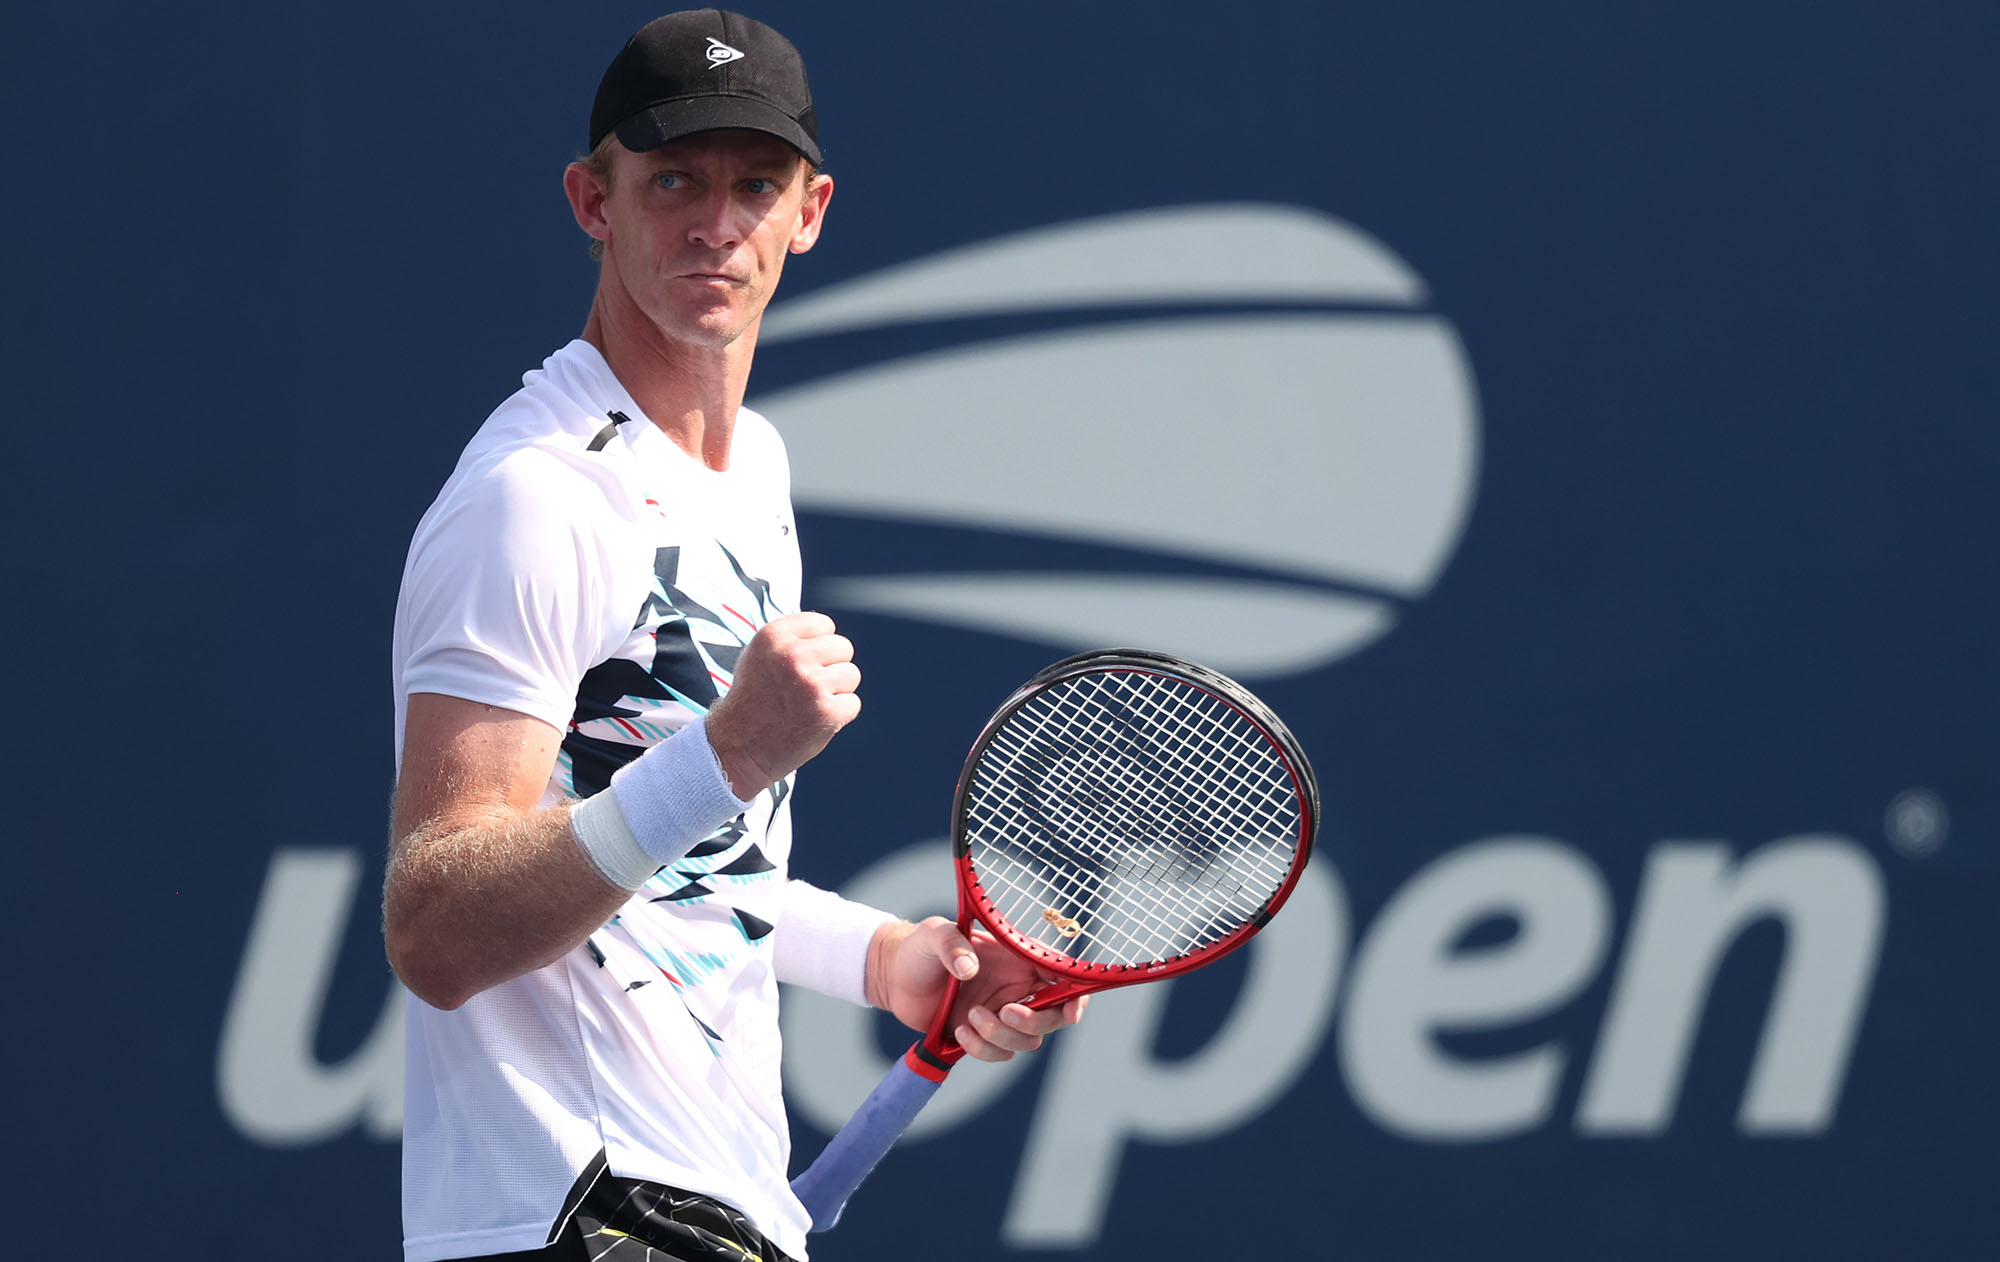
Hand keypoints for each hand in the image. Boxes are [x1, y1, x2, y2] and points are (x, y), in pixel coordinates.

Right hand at [705, 611, 859, 797]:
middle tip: (804, 689)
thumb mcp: (759, 656)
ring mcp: (811, 684)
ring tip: (807, 705)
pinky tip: (812, 721)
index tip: (799, 666)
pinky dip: (838, 716)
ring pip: (851, 674)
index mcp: (774, 636)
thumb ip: (791, 638)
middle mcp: (792, 656)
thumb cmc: (753, 700)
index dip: (817, 647)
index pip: (824, 625)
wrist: (738, 747)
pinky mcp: (826, 712)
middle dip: (830, 667)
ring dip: (836, 691)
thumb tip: (826, 630)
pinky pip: (852, 703)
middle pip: (843, 647)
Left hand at [866, 917, 1089, 1062]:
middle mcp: (1015, 989)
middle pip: (1052, 1017)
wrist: (894, 975)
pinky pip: (999, 1053)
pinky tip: (960, 1031)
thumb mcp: (934, 934)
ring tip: (970, 1016)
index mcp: (1017, 961)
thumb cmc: (920, 947)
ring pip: (1027, 1041)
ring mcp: (1000, 1015)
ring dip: (1001, 1036)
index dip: (1076, 994)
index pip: (1061, 978)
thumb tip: (969, 970)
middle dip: (1035, 1022)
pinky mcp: (982, 1036)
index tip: (1070, 1008)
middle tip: (1005, 1013)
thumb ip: (952, 944)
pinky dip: (983, 1049)